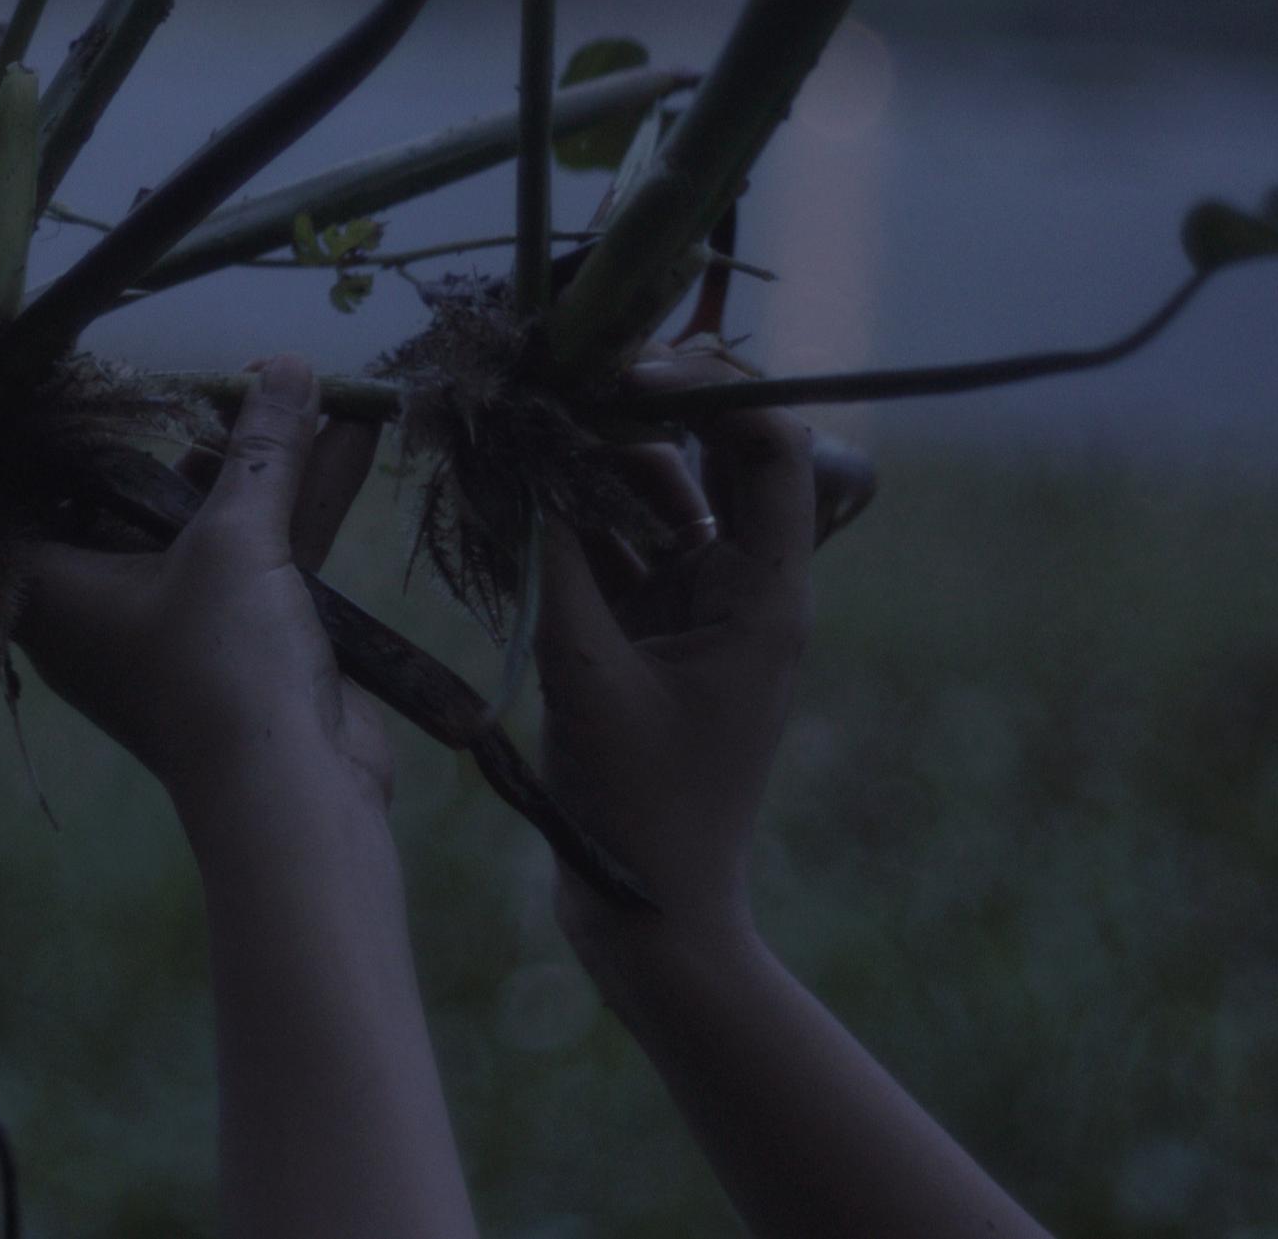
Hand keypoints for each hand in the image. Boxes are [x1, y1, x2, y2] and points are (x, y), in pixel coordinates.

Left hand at [14, 355, 390, 813]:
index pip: (34, 496)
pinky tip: (353, 435)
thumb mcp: (234, 541)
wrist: (293, 794)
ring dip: (269, 459)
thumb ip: (260, 451)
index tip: (99, 380)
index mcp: (55, 590)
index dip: (65, 437)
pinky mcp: (245, 638)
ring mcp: (177, 623)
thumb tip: (288, 366)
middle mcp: (104, 605)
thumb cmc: (221, 668)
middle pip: (140, 497)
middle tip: (240, 372)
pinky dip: (303, 500)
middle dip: (200, 431)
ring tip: (310, 382)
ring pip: (217, 520)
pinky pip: (265, 551)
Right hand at [532, 349, 819, 953]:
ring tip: (517, 433)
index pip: (767, 443)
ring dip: (588, 460)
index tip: (620, 365)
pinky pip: (613, 546)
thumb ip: (551, 557)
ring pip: (650, 493)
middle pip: (706, 452)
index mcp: (765, 592)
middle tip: (552, 377)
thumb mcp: (586, 673)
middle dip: (631, 407)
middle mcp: (741, 584)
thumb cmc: (640, 807)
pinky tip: (509, 496)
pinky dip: (568, 518)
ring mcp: (695, 606)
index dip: (706, 386)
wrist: (651, 912)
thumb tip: (515, 447)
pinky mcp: (649, 632)